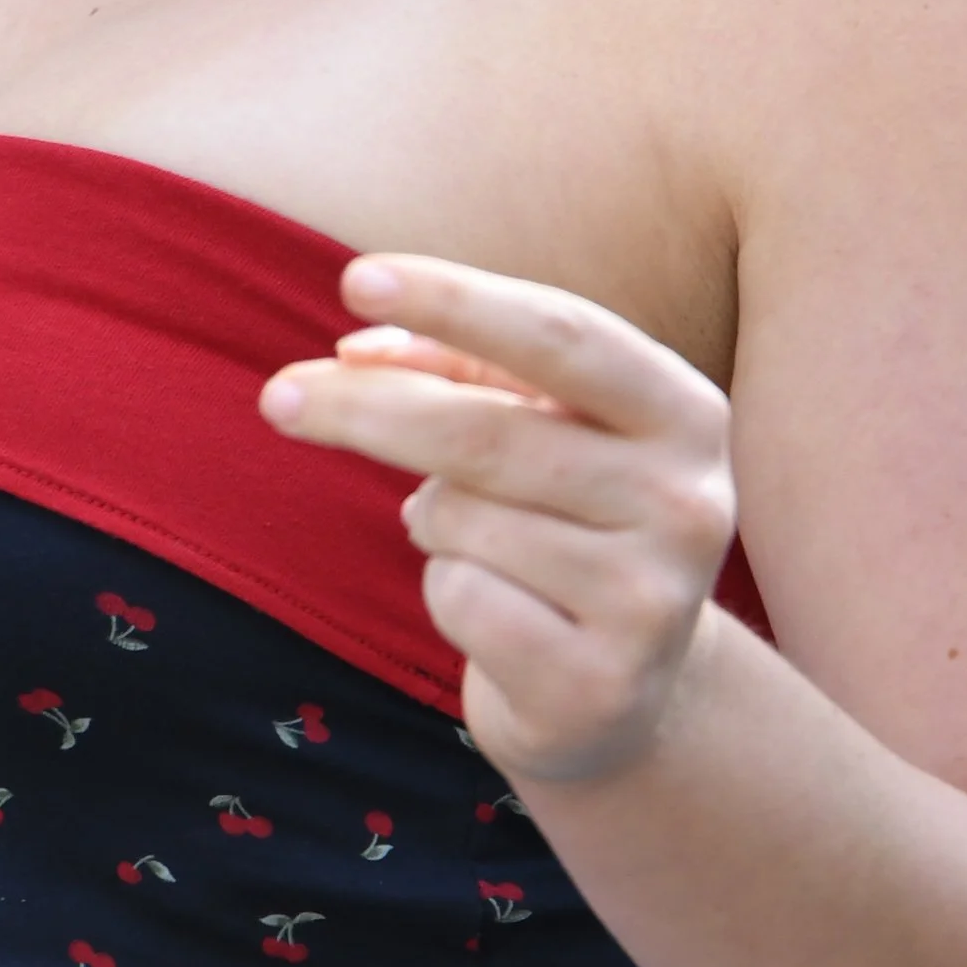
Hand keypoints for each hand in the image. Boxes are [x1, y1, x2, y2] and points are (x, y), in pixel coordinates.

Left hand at [259, 253, 736, 785]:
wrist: (621, 688)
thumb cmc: (561, 518)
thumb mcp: (535, 426)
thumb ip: (455, 367)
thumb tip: (355, 351)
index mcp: (684, 413)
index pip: (561, 334)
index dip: (455, 300)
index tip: (355, 278)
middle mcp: (689, 501)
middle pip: (484, 432)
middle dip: (364, 409)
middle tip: (277, 397)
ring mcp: (653, 600)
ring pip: (460, 519)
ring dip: (429, 518)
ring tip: (477, 542)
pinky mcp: (600, 683)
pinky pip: (459, 599)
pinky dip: (445, 593)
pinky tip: (498, 613)